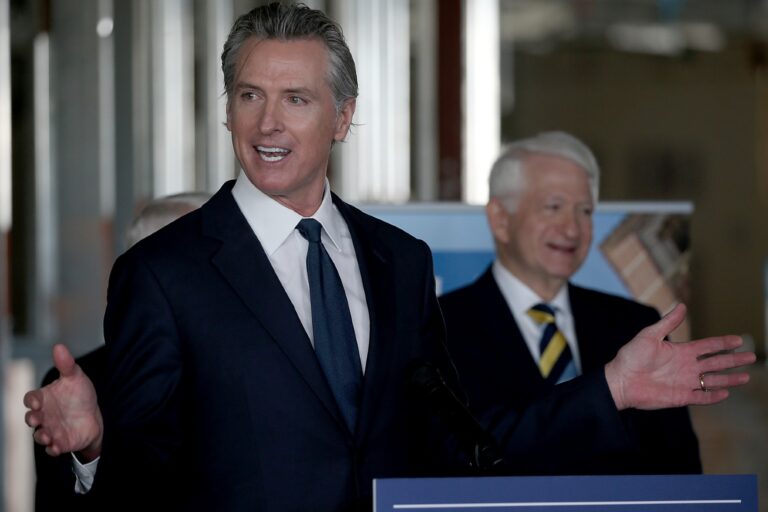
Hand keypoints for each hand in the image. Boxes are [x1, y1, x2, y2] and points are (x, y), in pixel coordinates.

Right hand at [24, 344, 102, 460]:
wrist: (94, 416)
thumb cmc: (80, 395)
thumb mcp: (76, 377)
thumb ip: (66, 364)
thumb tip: (58, 346)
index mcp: (44, 398)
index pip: (30, 398)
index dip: (31, 401)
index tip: (37, 403)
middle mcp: (43, 415)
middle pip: (30, 418)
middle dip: (31, 420)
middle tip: (37, 420)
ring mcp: (50, 429)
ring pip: (39, 435)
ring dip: (41, 437)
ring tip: (48, 436)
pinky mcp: (60, 442)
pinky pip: (52, 449)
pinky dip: (53, 449)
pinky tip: (58, 447)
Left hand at [605, 303, 755, 410]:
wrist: (620, 380)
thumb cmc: (631, 356)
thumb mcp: (649, 335)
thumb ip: (668, 323)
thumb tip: (682, 305)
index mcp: (680, 352)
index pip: (708, 346)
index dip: (723, 343)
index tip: (739, 339)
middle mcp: (686, 367)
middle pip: (716, 363)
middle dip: (734, 360)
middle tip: (752, 356)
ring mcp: (684, 382)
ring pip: (713, 381)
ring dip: (729, 379)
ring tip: (746, 377)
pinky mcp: (680, 397)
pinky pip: (701, 397)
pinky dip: (713, 396)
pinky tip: (725, 393)